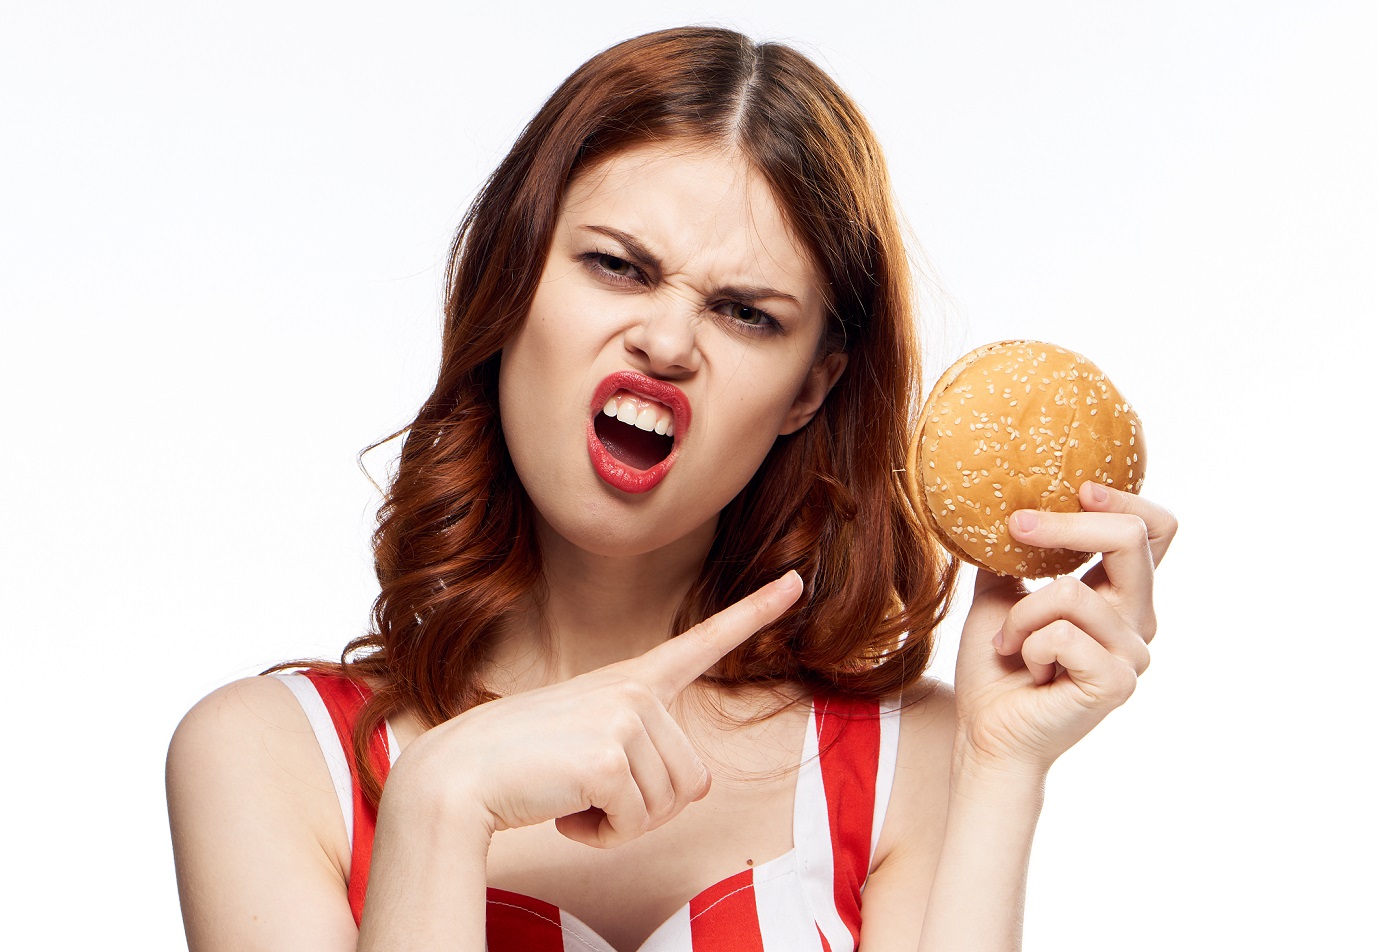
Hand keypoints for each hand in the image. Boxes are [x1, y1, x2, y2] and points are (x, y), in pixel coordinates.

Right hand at [396, 571, 803, 848]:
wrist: (457, 777)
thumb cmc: (521, 765)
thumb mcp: (589, 740)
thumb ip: (640, 746)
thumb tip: (688, 785)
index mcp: (632, 680)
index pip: (704, 640)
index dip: (755, 612)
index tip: (796, 582)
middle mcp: (636, 690)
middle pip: (693, 782)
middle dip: (645, 808)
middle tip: (589, 791)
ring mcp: (625, 718)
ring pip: (670, 808)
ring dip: (621, 823)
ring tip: (573, 794)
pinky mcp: (612, 757)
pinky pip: (636, 825)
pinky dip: (601, 836)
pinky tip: (565, 810)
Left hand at [952, 481, 1177, 776]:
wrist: (985, 730)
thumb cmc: (997, 665)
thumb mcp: (1002, 591)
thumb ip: (1019, 551)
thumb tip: (1007, 497)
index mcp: (1120, 594)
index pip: (1156, 531)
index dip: (1125, 499)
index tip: (1077, 487)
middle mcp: (1138, 620)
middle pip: (1131, 539)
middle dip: (1066, 526)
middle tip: (1017, 527)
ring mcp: (1133, 654)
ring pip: (1073, 592)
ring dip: (1022, 613)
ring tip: (1012, 644)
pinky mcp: (1116, 683)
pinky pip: (1062, 635)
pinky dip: (1027, 644)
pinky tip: (1027, 670)